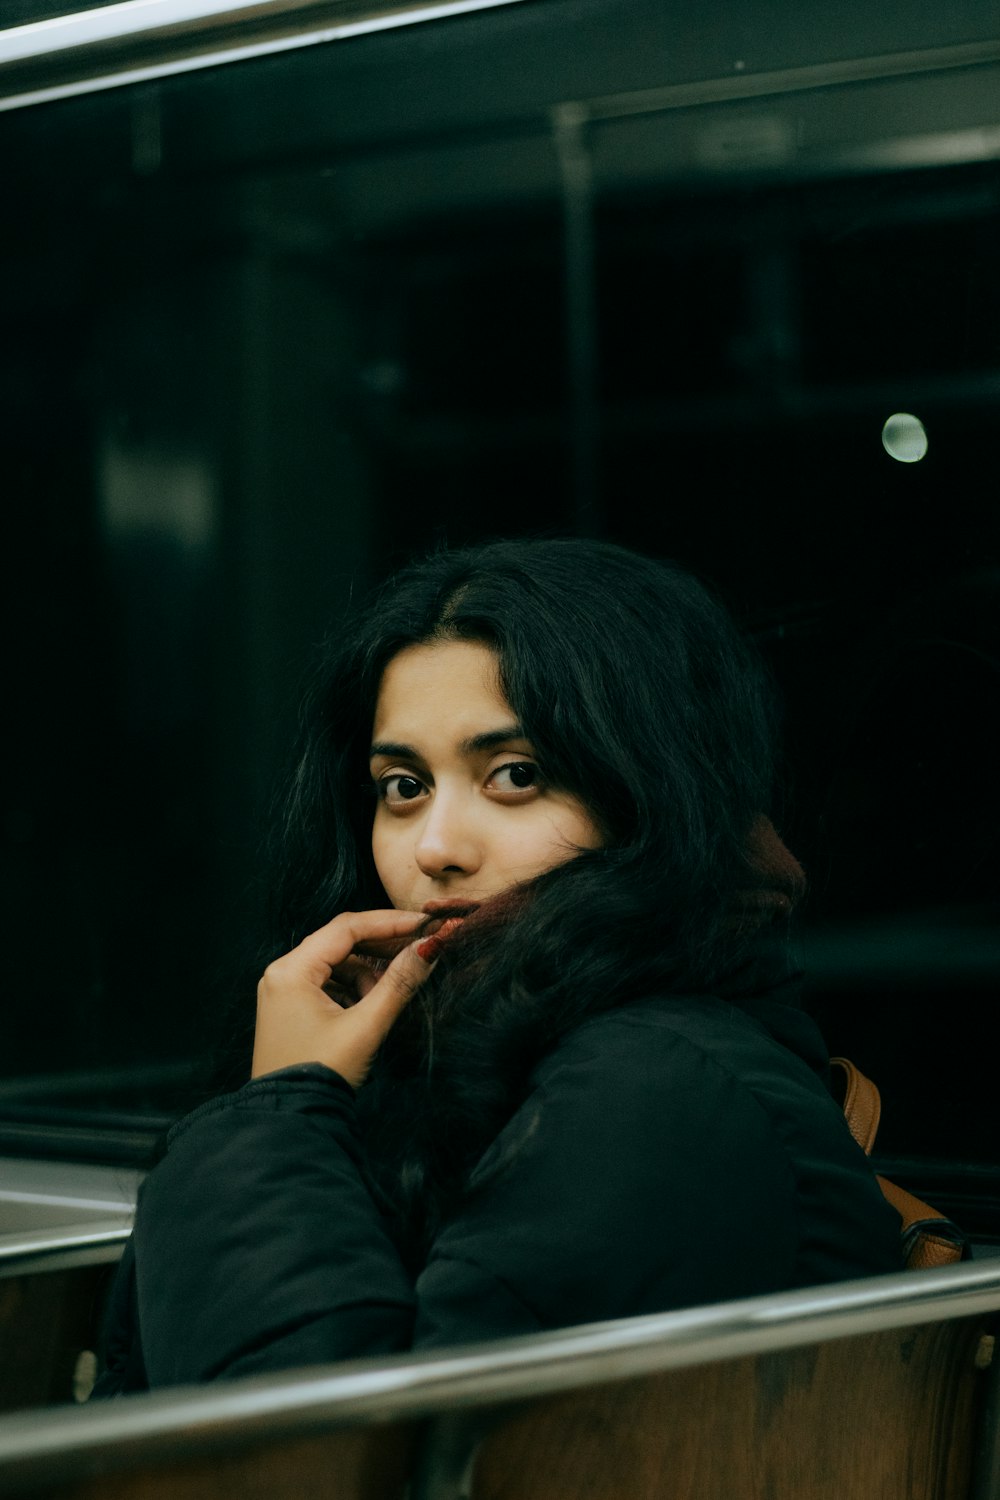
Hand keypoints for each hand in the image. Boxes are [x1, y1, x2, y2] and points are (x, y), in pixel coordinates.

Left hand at [252, 909, 435, 1088]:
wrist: (291, 1121)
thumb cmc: (322, 1073)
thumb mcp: (365, 1026)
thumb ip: (398, 982)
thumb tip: (429, 948)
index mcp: (291, 971)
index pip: (345, 928)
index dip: (388, 923)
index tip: (423, 925)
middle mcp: (282, 974)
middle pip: (340, 942)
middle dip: (381, 946)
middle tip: (419, 949)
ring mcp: (284, 991)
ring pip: (337, 963)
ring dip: (368, 971)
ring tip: (392, 990)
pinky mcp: (291, 1008)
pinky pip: (328, 983)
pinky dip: (354, 988)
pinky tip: (373, 1004)